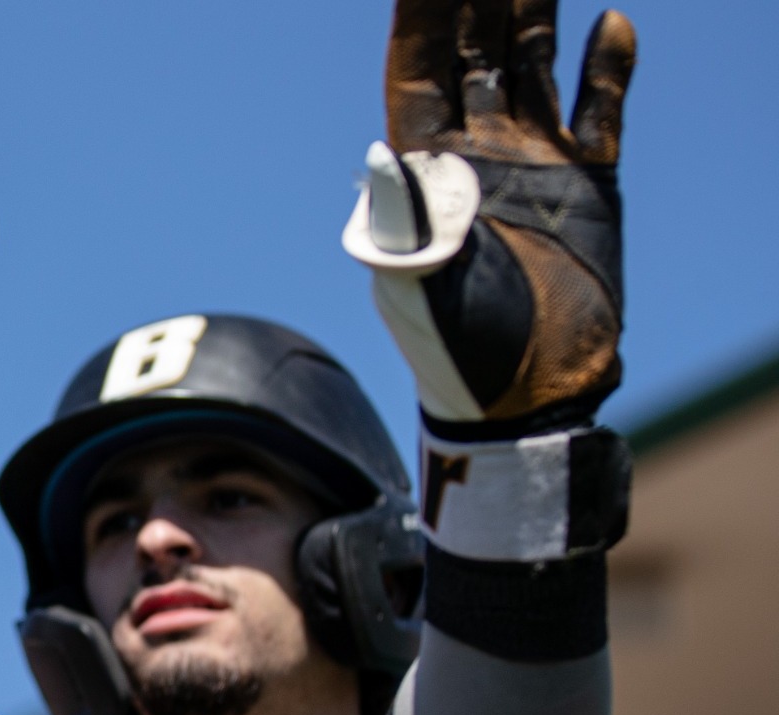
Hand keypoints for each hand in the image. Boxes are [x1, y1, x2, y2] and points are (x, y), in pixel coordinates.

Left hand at [344, 0, 636, 427]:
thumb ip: (403, 219)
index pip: (421, 66)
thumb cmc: (458, 349)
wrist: (529, 397)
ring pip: (533, 63)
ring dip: (536, 10)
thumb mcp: (421, 283)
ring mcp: (531, 163)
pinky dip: (608, 68)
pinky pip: (599, 110)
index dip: (425, 12)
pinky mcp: (587, 184)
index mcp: (425, 168)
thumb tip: (380, 151)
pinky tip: (613, 22)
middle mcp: (475, 153)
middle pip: (476, 49)